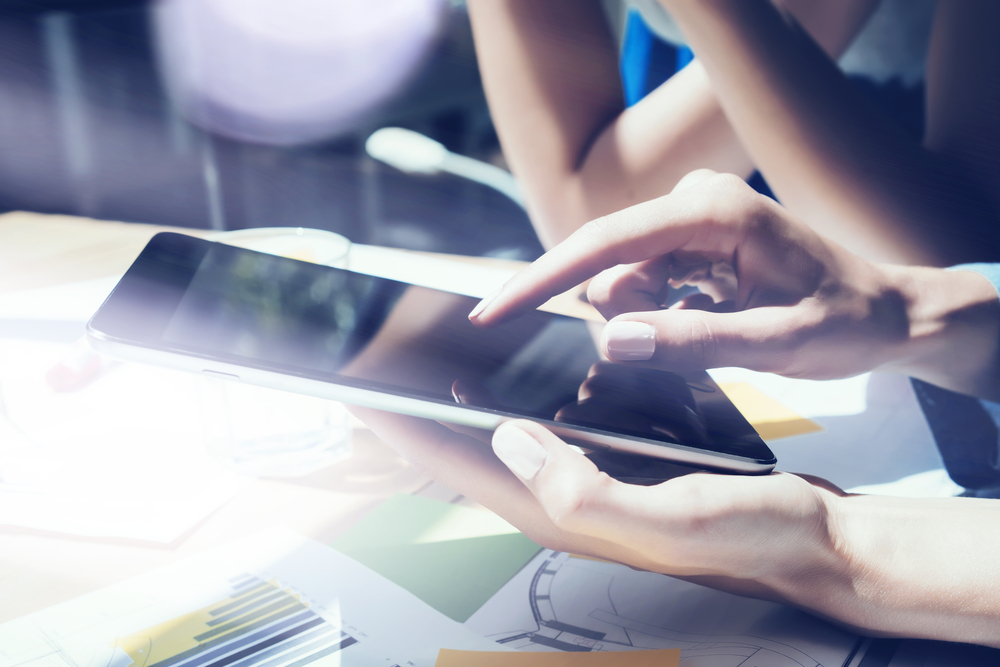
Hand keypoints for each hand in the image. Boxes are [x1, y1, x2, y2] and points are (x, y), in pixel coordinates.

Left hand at [352, 404, 852, 621]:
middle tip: (375, 368)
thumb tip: (508, 437)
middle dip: (416, 416)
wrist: (810, 539)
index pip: (459, 468)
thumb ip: (582, 488)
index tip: (356, 390)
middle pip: (466, 455)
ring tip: (420, 367)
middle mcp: (562, 500)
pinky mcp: (609, 466)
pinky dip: (512, 404)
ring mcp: (584, 483)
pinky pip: (544, 431)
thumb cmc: (752, 532)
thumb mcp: (670, 517)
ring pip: (499, 441)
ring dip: (456, 408)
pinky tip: (510, 380)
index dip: (404, 430)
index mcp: (562, 512)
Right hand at [470, 171, 999, 395]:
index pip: (604, 243)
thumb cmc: (843, 321)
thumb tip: (607, 337)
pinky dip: (653, 317)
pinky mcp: (691, 242)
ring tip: (715, 336)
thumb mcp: (776, 342)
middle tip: (678, 346)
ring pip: (622, 280)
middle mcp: (694, 202)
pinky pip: (643, 284)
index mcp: (712, 212)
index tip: (490, 313)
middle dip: (610, 316)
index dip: (540, 280)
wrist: (886, 312)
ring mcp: (691, 220)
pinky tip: (704, 328)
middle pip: (607, 263)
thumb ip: (690, 340)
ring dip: (642, 322)